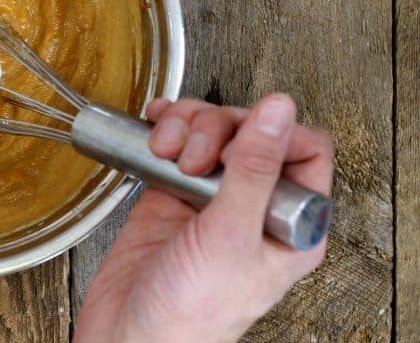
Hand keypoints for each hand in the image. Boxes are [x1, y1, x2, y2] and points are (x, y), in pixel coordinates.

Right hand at [74, 94, 332, 341]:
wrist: (129, 337)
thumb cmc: (190, 316)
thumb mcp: (229, 239)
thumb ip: (254, 171)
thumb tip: (278, 111)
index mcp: (290, 225)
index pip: (303, 151)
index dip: (272, 133)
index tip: (237, 144)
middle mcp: (253, 208)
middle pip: (250, 132)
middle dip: (216, 130)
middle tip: (194, 159)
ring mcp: (210, 199)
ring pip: (210, 133)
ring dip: (184, 126)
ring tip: (164, 149)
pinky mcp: (171, 195)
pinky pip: (174, 145)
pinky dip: (162, 128)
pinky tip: (153, 131)